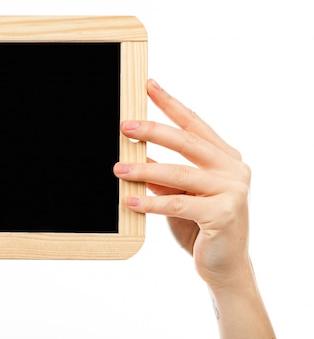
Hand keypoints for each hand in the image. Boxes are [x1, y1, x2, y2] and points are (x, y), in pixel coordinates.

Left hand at [114, 79, 250, 288]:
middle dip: (152, 131)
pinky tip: (128, 200)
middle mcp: (233, 168)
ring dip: (143, 169)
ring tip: (117, 168)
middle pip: (186, 142)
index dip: (169, 103)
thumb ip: (165, 175)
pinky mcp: (223, 214)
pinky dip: (149, 202)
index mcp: (225, 157)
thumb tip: (136, 154)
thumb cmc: (200, 226)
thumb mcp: (180, 194)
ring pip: (178, 173)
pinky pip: (177, 203)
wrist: (224, 266)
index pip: (194, 124)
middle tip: (124, 126)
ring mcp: (232, 190)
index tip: (148, 85)